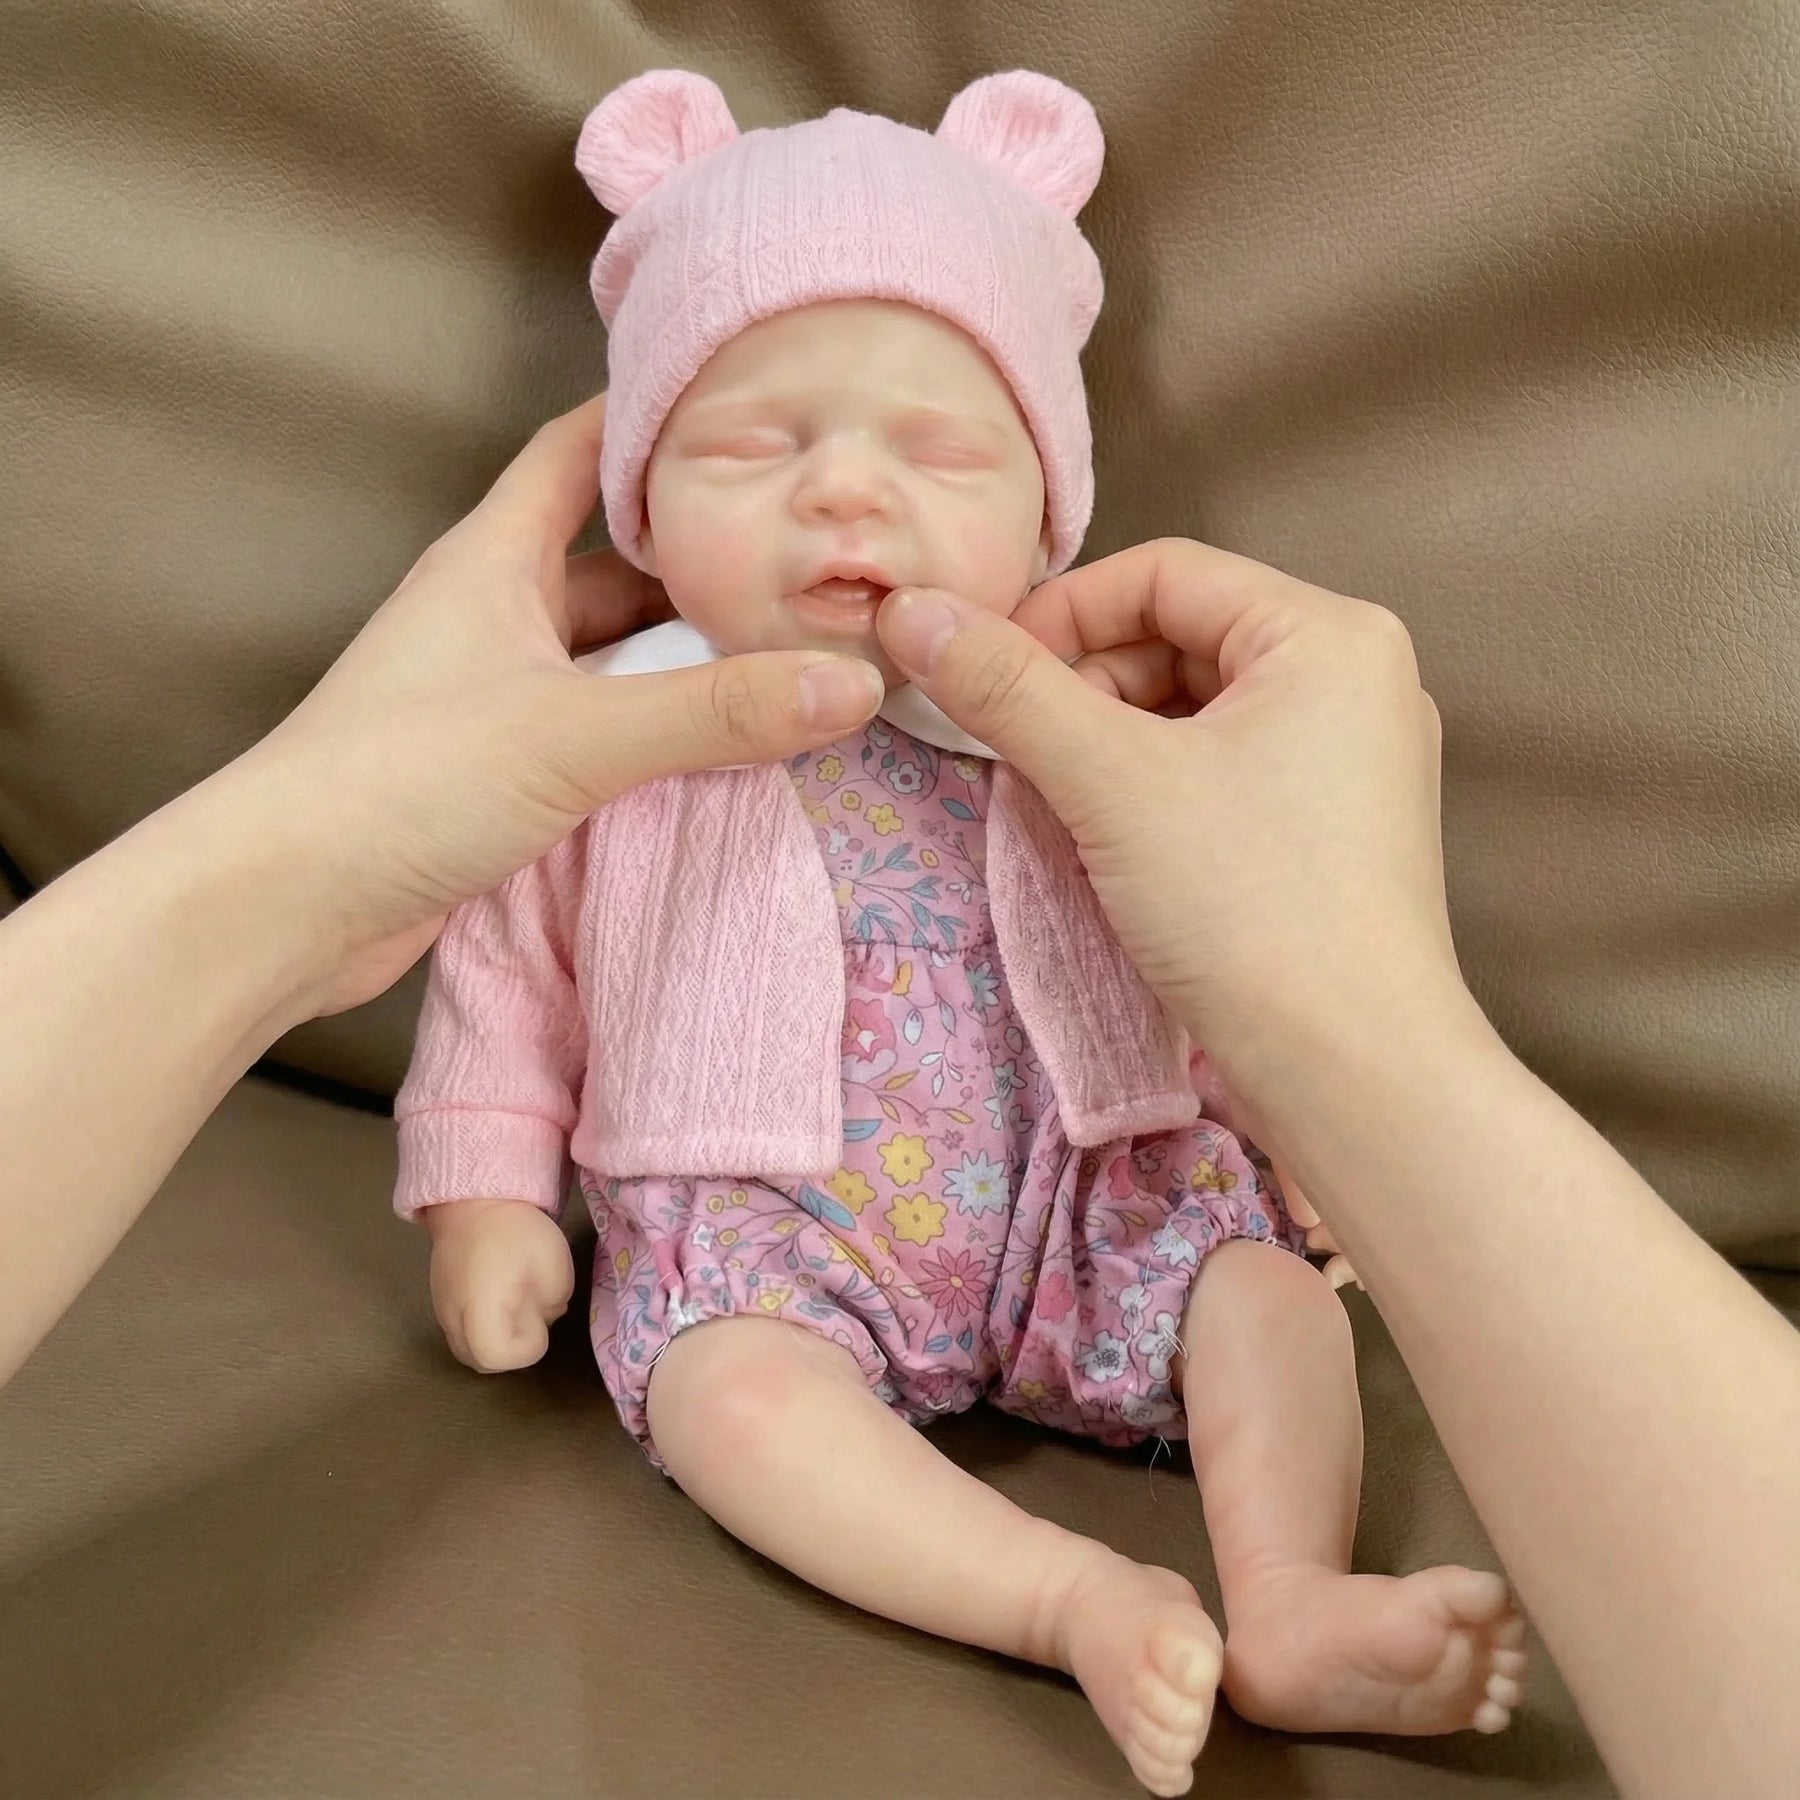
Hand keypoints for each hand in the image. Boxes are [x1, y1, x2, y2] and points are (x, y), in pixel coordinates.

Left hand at [223, 392, 881, 1021]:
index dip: (655, 419)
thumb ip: (714, 710)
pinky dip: (665, 734)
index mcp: (494, 559)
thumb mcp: (576, 732)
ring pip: (618, 658)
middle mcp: (497, 614)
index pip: (580, 450)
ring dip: (692, 659)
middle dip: (707, 560)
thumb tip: (853, 680)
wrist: (284, 906)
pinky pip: (606, 733)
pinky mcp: (504, 774)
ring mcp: (499, 696)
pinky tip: (733, 749)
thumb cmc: (403, 780)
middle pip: (619, 564)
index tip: (750, 406)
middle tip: (815, 555)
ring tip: (800, 651)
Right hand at [424, 1198, 576, 1372]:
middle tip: (530, 1315)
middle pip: (480, 1361)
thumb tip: (542, 1315)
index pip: (498, 1357)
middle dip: (512, 1349)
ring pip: (467, 1348)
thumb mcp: (555, 1266)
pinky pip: (460, 1329)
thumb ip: (554, 1303)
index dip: (527, 1346)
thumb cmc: (517, 1230)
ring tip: (516, 1305)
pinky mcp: (438, 1298)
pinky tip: (498, 1297)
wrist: (473, 1196)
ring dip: (495, 1340)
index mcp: (480, 1311)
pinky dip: (481, 1326)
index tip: (538, 1317)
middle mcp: (452, 1318)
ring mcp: (440, 1309)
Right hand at [874, 539, 1460, 1111]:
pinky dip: (1151, 788)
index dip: (1060, 612)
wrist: (1354, 1072)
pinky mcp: (1332, 831)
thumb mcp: (1111, 781)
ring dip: (1108, 740)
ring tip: (1058, 802)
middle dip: (1083, 684)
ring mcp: (1350, 761)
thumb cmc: (1251, 906)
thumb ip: (1008, 688)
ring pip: (1194, 710)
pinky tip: (1108, 840)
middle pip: (1180, 637)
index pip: (1164, 572)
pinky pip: (1221, 770)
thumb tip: (910, 610)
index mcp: (1329, 633)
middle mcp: (1356, 680)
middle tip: (1019, 752)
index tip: (983, 675)